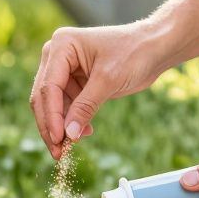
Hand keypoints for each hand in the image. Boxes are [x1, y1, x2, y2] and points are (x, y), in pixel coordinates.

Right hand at [30, 22, 167, 158]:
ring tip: (71, 147)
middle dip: (50, 125)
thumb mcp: (108, 80)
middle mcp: (57, 56)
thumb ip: (86, 107)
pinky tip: (86, 132)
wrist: (155, 48)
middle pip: (44, 97)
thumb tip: (69, 135)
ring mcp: (64, 69)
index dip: (51, 116)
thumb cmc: (134, 52)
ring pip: (53, 105)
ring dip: (61, 126)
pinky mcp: (75, 81)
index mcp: (62, 45)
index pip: (48, 86)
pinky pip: (67, 106)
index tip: (58, 139)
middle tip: (57, 152)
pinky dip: (72, 121)